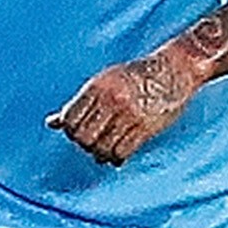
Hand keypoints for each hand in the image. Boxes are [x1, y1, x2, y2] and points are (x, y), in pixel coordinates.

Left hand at [48, 47, 199, 165]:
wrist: (175, 68)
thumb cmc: (137, 76)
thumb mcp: (103, 82)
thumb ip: (78, 103)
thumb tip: (51, 123)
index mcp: (97, 87)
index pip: (70, 120)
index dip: (72, 131)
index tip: (81, 133)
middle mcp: (111, 100)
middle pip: (83, 137)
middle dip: (85, 145)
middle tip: (94, 144)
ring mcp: (129, 114)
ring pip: (101, 148)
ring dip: (101, 154)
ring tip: (106, 152)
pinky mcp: (145, 126)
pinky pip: (122, 151)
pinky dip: (117, 158)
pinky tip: (118, 156)